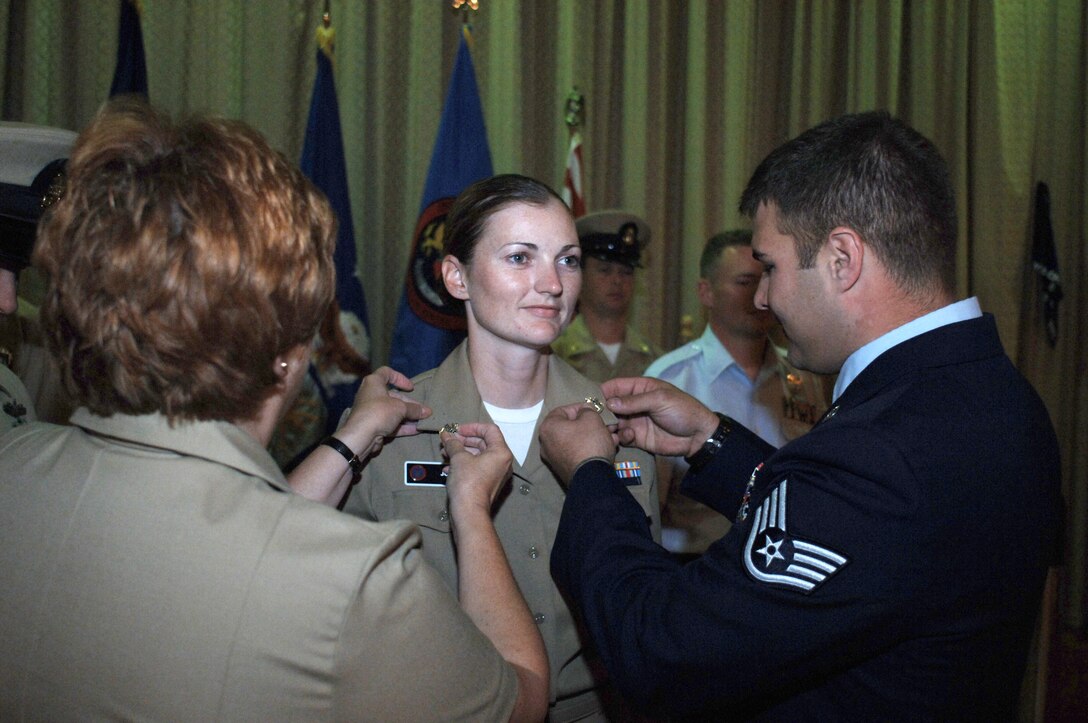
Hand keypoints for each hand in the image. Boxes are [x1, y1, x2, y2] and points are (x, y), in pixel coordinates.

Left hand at [336, 366, 430, 459]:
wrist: (361, 436)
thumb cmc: (380, 412)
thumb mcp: (401, 408)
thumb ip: (415, 409)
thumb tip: (427, 411)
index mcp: (374, 383)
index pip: (386, 372)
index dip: (400, 378)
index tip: (411, 388)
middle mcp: (371, 395)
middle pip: (393, 396)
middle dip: (409, 403)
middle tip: (422, 410)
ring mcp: (372, 411)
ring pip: (392, 411)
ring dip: (408, 416)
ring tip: (423, 420)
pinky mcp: (374, 426)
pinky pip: (390, 423)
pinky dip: (403, 426)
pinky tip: (417, 430)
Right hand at [441, 422, 513, 521]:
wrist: (469, 512)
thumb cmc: (468, 483)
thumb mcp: (459, 458)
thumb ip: (453, 443)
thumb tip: (446, 434)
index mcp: (501, 452)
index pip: (490, 430)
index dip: (472, 427)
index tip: (457, 430)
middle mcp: (503, 462)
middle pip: (484, 443)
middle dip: (464, 441)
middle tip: (448, 441)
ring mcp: (497, 474)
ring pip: (478, 456)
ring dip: (461, 452)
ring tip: (444, 453)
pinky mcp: (488, 483)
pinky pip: (477, 467)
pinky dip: (464, 464)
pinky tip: (448, 467)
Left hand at [538, 402, 616, 485]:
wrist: (591, 477)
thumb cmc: (589, 442)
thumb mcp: (592, 419)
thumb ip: (587, 410)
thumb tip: (584, 411)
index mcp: (548, 427)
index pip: (563, 410)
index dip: (580, 407)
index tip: (594, 409)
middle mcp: (546, 443)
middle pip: (571, 427)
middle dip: (590, 424)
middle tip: (604, 424)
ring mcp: (554, 458)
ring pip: (577, 441)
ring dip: (594, 436)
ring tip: (611, 436)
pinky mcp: (564, 469)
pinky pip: (577, 453)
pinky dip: (590, 449)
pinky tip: (607, 448)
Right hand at [600, 376, 719, 457]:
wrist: (698, 436)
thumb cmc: (682, 410)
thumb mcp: (659, 400)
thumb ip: (634, 401)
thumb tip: (609, 403)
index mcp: (640, 388)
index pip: (615, 387)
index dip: (601, 391)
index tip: (588, 399)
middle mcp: (634, 404)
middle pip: (610, 406)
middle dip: (601, 412)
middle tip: (594, 419)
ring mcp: (635, 421)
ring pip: (613, 423)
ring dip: (610, 427)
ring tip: (611, 430)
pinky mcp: (637, 438)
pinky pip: (622, 437)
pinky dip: (621, 438)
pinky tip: (628, 437)